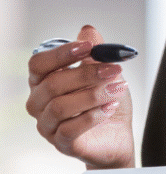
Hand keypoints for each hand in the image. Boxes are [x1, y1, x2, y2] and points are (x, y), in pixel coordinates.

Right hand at [26, 25, 135, 168]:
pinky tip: (111, 107)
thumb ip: (95, 53)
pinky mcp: (61, 143)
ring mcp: (48, 125)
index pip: (39, 64)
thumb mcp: (105, 72)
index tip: (89, 47)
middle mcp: (39, 103)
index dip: (62, 53)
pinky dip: (94, 116)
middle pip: (52, 84)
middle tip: (115, 69)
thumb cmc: (105, 100)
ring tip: (118, 89)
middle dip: (87, 74)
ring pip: (61, 107)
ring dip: (94, 95)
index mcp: (44, 81)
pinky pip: (71, 129)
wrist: (117, 133)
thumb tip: (87, 30)